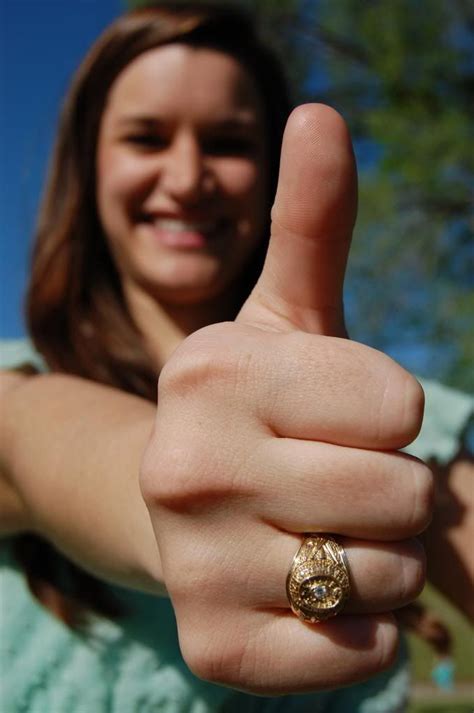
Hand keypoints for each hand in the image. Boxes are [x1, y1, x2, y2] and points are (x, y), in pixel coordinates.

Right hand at [140, 104, 432, 693]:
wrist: (176, 504)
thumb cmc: (254, 409)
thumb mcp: (284, 318)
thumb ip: (310, 221)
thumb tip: (320, 116)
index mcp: (214, 371)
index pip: (401, 407)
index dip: (390, 417)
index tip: (339, 420)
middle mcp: (186, 466)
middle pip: (401, 496)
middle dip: (391, 493)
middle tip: (330, 486)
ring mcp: (193, 563)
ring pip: (384, 576)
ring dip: (375, 561)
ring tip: (314, 537)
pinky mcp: (213, 646)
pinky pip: (354, 653)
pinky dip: (354, 631)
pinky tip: (302, 595)